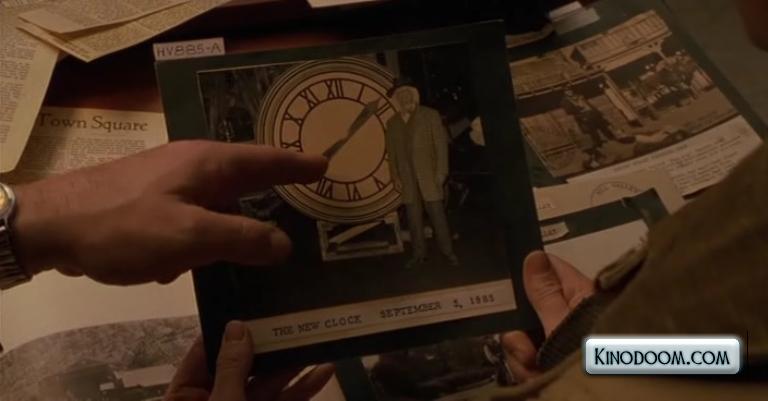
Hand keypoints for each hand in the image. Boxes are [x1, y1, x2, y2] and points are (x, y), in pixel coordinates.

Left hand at [12, 140, 326, 284]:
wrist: (50, 224)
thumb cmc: (124, 225)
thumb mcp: (190, 236)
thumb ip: (241, 238)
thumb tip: (284, 244)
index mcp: (209, 164)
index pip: (266, 159)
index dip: (297, 164)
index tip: (326, 165)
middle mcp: (193, 166)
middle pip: (245, 177)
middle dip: (273, 189)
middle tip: (304, 203)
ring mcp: (170, 182)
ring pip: (216, 201)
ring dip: (234, 220)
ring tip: (258, 242)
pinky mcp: (151, 202)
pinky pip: (191, 218)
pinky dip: (201, 236)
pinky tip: (193, 263)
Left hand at [165, 321, 334, 400]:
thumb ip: (230, 368)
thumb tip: (237, 327)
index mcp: (185, 399)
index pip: (203, 354)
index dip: (227, 330)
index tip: (252, 305)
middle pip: (240, 367)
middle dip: (269, 347)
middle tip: (293, 321)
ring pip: (267, 386)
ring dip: (293, 367)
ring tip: (317, 341)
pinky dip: (301, 390)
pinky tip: (322, 373)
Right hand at [501, 251, 593, 381]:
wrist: (602, 397)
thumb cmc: (588, 362)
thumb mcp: (562, 327)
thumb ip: (545, 294)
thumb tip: (534, 255)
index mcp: (581, 296)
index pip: (550, 268)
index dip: (528, 275)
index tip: (507, 289)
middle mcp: (571, 315)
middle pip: (530, 307)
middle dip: (520, 330)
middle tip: (527, 349)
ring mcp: (561, 342)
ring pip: (524, 336)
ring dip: (522, 355)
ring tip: (534, 369)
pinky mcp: (553, 364)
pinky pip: (527, 359)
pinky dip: (527, 371)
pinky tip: (536, 380)